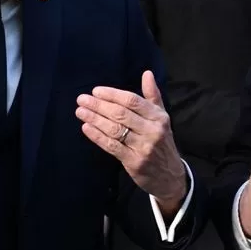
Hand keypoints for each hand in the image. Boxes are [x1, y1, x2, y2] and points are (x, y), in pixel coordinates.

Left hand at [76, 71, 186, 214]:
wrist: (170, 176)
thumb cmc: (162, 142)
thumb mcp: (162, 118)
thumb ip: (152, 96)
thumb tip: (147, 73)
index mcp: (159, 117)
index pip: (133, 101)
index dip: (113, 95)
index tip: (96, 91)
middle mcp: (152, 130)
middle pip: (121, 114)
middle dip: (99, 105)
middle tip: (82, 99)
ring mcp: (143, 147)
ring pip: (114, 129)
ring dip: (95, 119)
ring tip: (80, 111)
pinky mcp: (134, 162)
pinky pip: (112, 146)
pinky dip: (97, 136)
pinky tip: (86, 128)